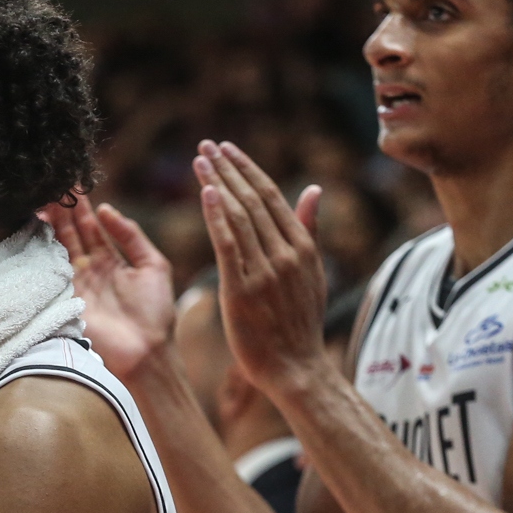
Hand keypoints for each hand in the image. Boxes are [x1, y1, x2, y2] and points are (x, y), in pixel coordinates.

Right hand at [42, 196, 176, 380]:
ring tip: (45, 196)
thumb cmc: (156, 313)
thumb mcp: (154, 266)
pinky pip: (54, 267)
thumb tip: (108, 210)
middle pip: (73, 232)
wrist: (146, 352)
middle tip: (54, 183)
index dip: (83, 207)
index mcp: (112, 261)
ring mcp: (77, 282)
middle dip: (63, 209)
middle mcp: (91, 269)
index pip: (92, 227)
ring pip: (61, 245)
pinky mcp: (67, 296)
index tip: (74, 183)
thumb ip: (133, 236)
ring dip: (53, 222)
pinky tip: (40, 226)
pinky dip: (46, 247)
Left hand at [194, 141, 328, 395]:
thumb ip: (309, 229)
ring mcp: (264, 271)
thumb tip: (313, 190)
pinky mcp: (243, 289)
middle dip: (228, 169)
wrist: (296, 367)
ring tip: (199, 161)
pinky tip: (206, 193)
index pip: (271, 197)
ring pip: (239, 217)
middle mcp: (285, 253)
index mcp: (303, 247)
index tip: (227, 149)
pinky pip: (229, 245)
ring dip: (217, 184)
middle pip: (253, 200)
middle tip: (207, 145)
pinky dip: (217, 217)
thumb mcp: (312, 273)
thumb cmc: (300, 324)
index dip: (247, 170)